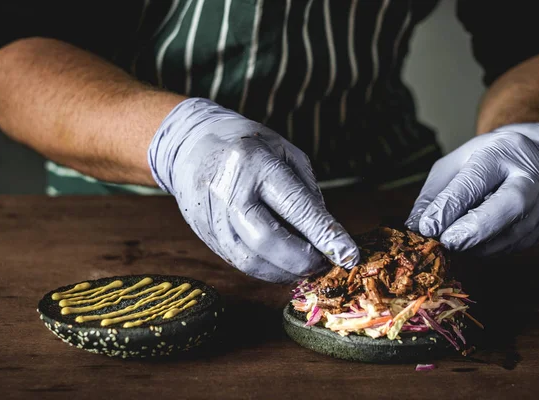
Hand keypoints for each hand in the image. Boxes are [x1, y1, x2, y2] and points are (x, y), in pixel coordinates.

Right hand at [148, 98, 358, 282]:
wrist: (190, 143)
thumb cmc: (246, 145)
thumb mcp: (283, 150)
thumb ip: (306, 189)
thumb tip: (324, 232)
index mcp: (255, 163)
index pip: (295, 205)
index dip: (324, 234)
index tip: (349, 254)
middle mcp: (230, 190)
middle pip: (267, 240)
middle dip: (302, 260)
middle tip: (323, 263)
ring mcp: (212, 214)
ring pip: (249, 259)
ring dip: (283, 271)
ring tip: (304, 266)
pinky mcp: (203, 232)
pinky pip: (237, 260)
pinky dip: (264, 268)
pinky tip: (280, 263)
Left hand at [406, 123, 538, 254]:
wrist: (527, 158)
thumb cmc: (482, 161)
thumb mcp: (451, 166)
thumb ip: (432, 195)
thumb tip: (415, 226)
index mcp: (500, 152)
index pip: (475, 181)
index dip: (450, 207)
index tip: (429, 228)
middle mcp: (530, 175)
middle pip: (510, 204)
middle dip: (476, 228)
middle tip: (448, 243)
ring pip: (515, 231)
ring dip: (480, 245)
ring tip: (456, 245)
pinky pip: (518, 244)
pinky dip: (492, 249)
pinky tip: (475, 245)